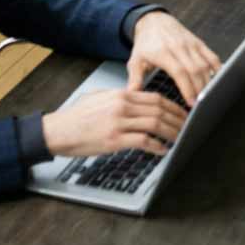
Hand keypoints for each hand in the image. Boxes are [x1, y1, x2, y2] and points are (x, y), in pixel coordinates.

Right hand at [40, 88, 188, 157]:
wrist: (56, 130)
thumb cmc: (76, 117)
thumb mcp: (99, 98)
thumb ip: (119, 98)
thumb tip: (137, 99)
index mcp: (120, 94)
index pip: (155, 97)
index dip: (172, 106)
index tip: (182, 112)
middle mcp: (121, 106)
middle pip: (159, 110)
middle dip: (177, 119)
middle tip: (187, 126)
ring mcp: (118, 123)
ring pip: (154, 124)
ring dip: (171, 132)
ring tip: (180, 138)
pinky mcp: (114, 140)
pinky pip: (143, 141)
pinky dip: (156, 146)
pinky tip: (162, 150)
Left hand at [127, 11, 222, 105]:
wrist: (154, 21)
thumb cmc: (145, 43)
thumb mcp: (135, 60)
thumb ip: (135, 79)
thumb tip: (132, 96)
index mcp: (163, 52)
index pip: (179, 72)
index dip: (187, 88)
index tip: (190, 103)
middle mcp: (179, 47)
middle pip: (195, 70)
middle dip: (199, 90)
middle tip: (201, 107)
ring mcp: (191, 44)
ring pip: (204, 65)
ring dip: (208, 83)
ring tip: (207, 99)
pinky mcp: (199, 43)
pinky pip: (212, 56)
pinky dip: (217, 69)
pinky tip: (217, 82)